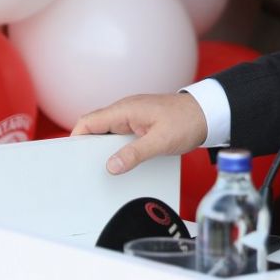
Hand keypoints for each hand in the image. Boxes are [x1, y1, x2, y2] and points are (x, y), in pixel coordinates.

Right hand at [71, 92, 207, 175]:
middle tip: (83, 168)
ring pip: (108, 133)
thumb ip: (135, 154)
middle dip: (87, 147)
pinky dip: (116, 148)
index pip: (89, 121)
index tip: (70, 157)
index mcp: (125, 110)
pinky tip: (121, 162)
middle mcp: (126, 111)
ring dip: (103, 149)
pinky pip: (121, 135)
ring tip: (100, 169)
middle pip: (95, 128)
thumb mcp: (161, 141)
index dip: (75, 139)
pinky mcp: (141, 123)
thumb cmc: (187, 121)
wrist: (209, 113)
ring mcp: (133, 116)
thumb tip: (112, 166)